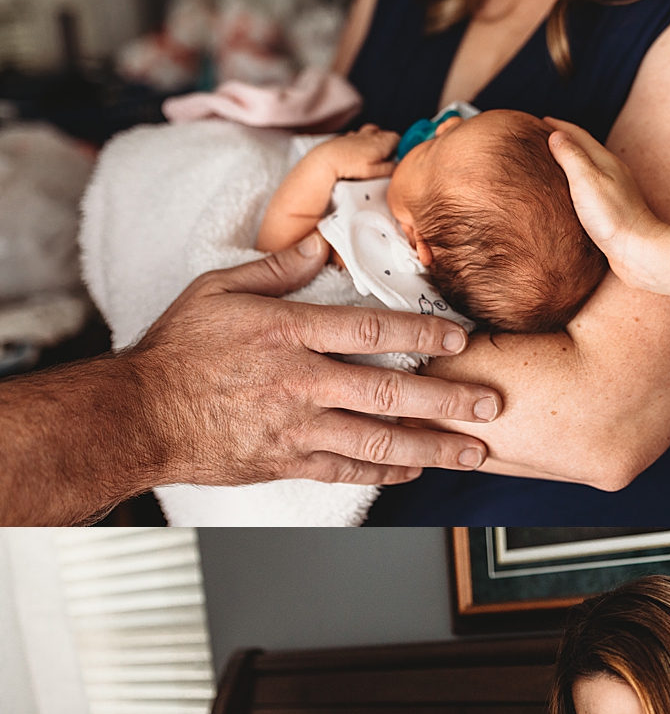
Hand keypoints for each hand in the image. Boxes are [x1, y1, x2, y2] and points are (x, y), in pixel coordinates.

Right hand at [125, 241, 500, 484]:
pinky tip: (417, 470)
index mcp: (286, 334)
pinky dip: (387, 471)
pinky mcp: (286, 461)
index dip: (422, 336)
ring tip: (474, 451)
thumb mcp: (217, 291)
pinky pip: (347, 469)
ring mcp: (295, 427)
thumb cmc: (177, 351)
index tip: (462, 339)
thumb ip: (275, 270)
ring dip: (433, 447)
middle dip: (448, 399)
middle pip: (389, 393)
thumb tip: (319, 242)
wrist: (136, 416)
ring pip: (379, 440)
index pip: (370, 332)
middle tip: (491, 403)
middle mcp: (299, 382)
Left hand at [311, 124, 398, 179]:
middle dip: (390, 145)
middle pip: (387, 135)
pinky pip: (359, 136)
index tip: (401, 158)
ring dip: (376, 141)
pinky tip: (359, 153)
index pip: (400, 139)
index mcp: (382, 141)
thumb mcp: (376, 173)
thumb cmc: (349, 166)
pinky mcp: (347, 138)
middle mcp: (371, 135)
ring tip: (375, 155)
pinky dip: (362, 142)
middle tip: (389, 160)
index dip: (402, 149)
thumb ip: (392, 169)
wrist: (326, 161)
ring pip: (373, 133)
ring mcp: (358, 135)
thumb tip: (400, 167)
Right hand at [544, 117, 656, 265]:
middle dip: (565, 140)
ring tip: (553, 162)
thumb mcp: (586, 180)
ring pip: (589, 168)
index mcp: (606, 161)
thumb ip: (571, 156)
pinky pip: (591, 188)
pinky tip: (571, 193)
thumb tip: (556, 135)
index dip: (559, 126)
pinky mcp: (614, 211)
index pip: (579, 135)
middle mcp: (613, 173)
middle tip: (544, 137)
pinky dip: (577, 182)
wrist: (639, 252)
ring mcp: (615, 192)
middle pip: (586, 149)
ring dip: (571, 161)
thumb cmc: (613, 217)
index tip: (540, 120)